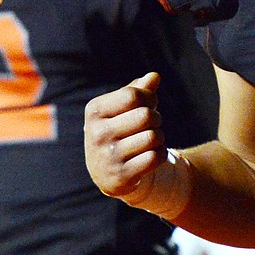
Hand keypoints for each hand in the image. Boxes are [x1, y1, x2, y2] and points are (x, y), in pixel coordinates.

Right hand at [84, 72, 167, 197]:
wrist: (109, 172)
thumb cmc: (120, 129)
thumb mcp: (124, 108)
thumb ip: (139, 90)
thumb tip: (154, 76)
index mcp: (94, 111)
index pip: (133, 95)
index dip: (149, 98)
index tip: (148, 105)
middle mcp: (96, 134)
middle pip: (146, 116)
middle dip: (156, 118)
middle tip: (150, 125)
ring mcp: (107, 157)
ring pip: (153, 137)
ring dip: (159, 137)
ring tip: (150, 140)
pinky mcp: (120, 177)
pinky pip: (155, 157)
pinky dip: (160, 154)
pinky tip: (151, 156)